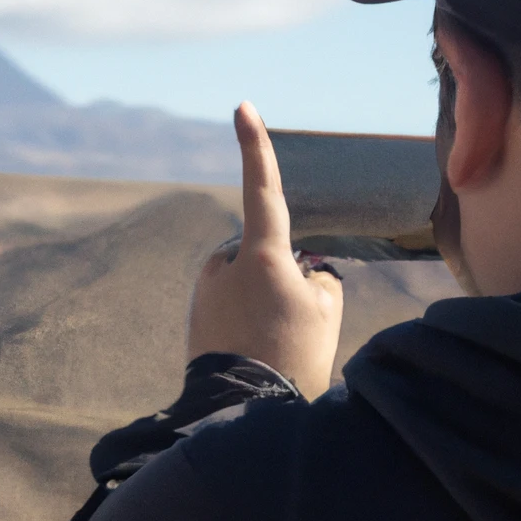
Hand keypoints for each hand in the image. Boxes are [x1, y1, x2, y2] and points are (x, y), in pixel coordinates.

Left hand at [185, 101, 343, 400]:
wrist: (242, 413)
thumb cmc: (291, 356)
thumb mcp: (325, 310)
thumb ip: (317, 278)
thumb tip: (304, 272)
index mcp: (260, 254)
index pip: (263, 188)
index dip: (256, 146)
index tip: (243, 107)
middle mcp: (223, 264)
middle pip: (262, 250)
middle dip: (280, 273)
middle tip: (294, 321)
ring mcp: (205, 291)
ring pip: (247, 280)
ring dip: (263, 299)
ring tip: (275, 343)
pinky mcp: (196, 317)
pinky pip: (231, 305)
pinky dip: (247, 320)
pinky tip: (257, 351)